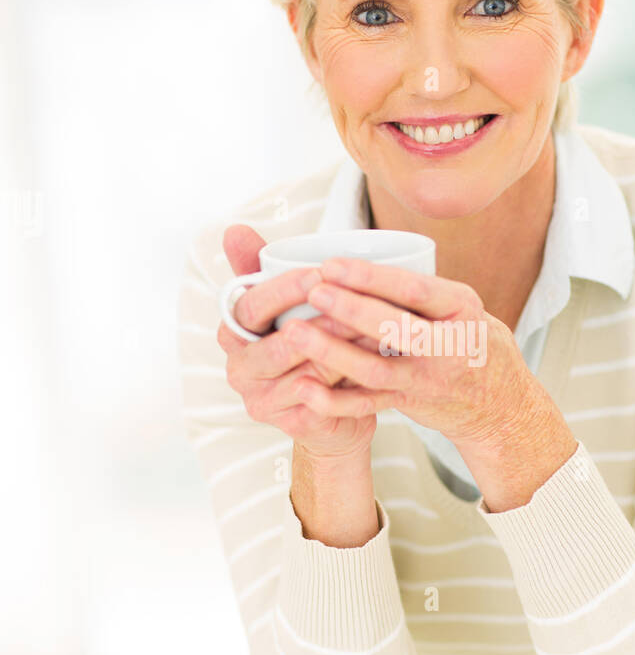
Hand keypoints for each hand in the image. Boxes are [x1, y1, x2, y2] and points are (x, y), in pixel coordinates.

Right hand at [216, 225, 393, 458]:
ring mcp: (263, 401)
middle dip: (323, 323)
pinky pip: (325, 403)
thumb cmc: (308, 347)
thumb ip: (260, 267)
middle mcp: (239, 369)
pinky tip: (380, 363)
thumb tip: (235, 228)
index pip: (250, 307)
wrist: (328, 413)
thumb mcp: (284, 306)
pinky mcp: (291, 426)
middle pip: (278, 344)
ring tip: (380, 329)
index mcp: (233, 334)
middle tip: (360, 303)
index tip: (320, 273)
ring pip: (307, 373)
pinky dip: (354, 382)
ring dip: (345, 351)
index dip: (285, 290)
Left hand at [280, 255, 538, 452]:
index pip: (415, 289)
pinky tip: (304, 388)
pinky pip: (367, 404)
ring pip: (375, 368)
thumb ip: (420, 291)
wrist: (499, 402)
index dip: (371, 278)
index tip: (332, 263)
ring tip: (295, 334)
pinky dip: (334, 400)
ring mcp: (428, 378)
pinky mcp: (410, 402)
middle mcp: (448, 345)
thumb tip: (355, 263)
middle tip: (312, 290)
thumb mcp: (461, 307)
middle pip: (395, 328)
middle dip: (350, 309)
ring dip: (331, 352)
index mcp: (461, 309)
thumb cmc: (470, 340)